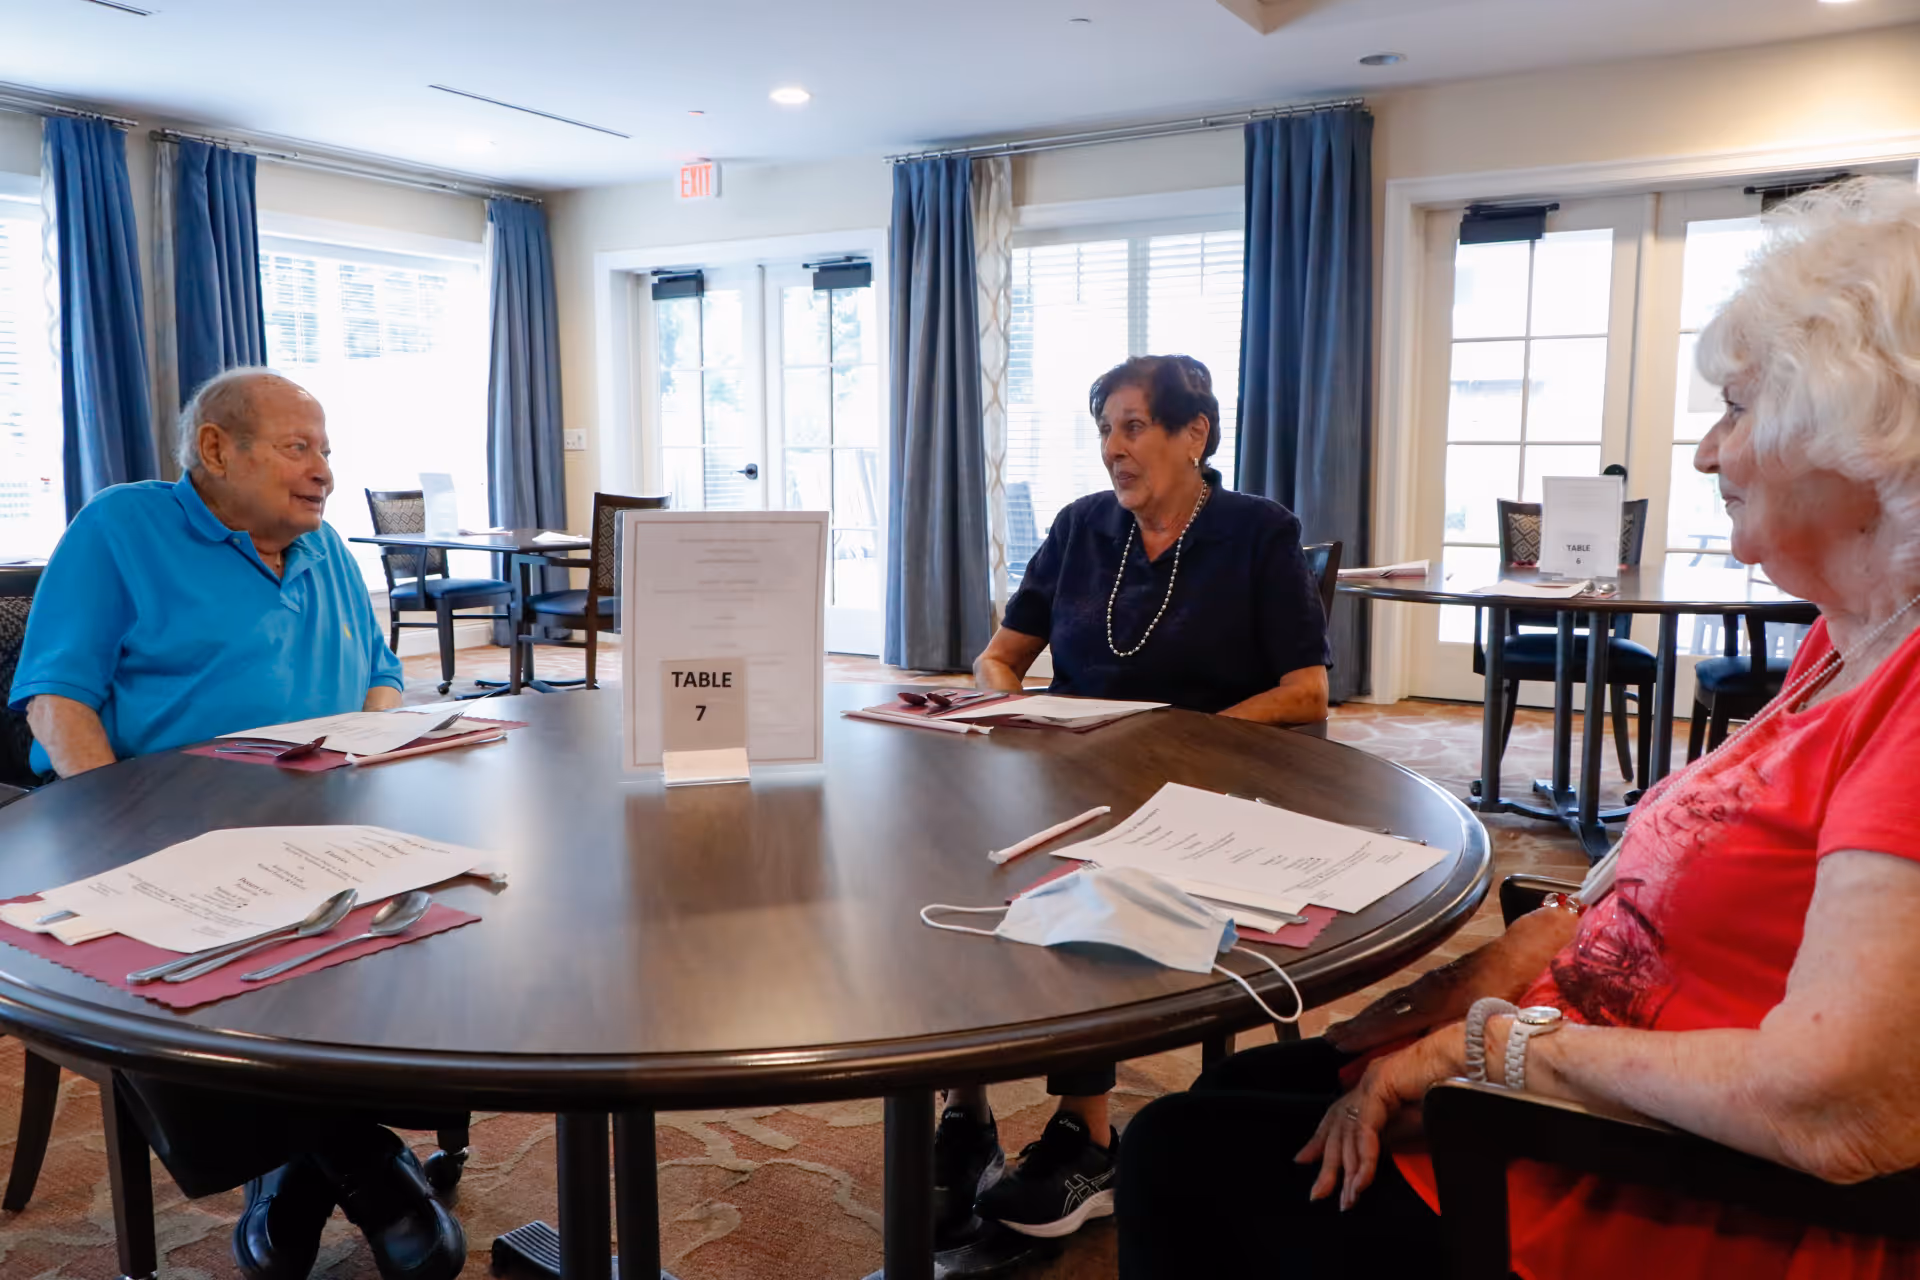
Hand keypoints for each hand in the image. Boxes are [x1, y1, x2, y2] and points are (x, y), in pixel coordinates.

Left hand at [1295, 1025, 1465, 1209]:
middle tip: (1318, 1193)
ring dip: (1348, 1169)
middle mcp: (1366, 1083)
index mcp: (1373, 1087)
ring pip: (1348, 1131)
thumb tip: (1365, 1159)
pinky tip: (1362, 1181)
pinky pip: (1366, 1129)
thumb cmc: (1447, 1089)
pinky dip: (1364, 1157)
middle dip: (1328, 1162)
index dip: (1320, 1139)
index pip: (1338, 1115)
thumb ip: (1387, 1136)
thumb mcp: (1411, 1122)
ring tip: (1347, 1197)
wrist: (1468, 1064)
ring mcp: (1371, 1081)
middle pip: (1337, 1125)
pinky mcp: (1380, 1084)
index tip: (1304, 1160)